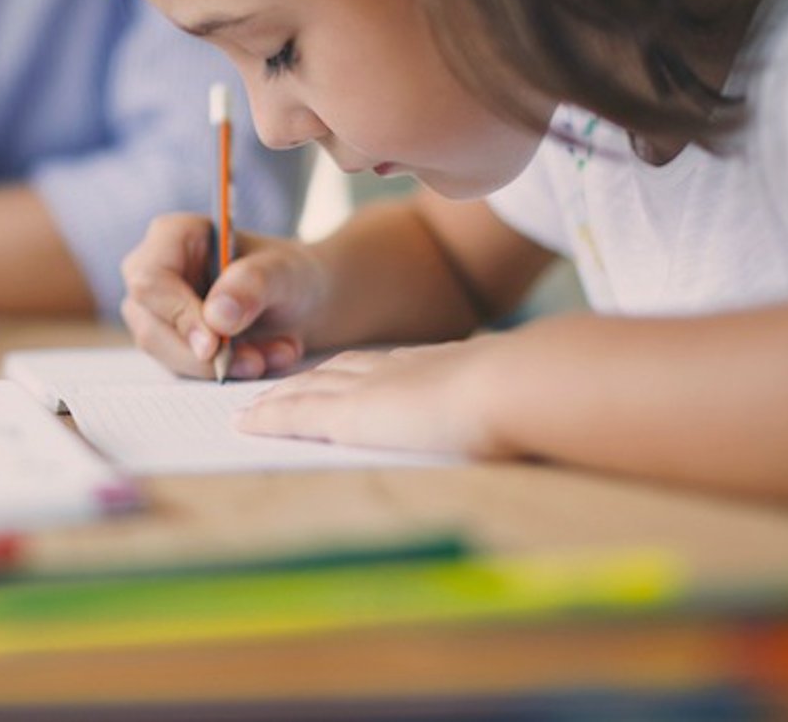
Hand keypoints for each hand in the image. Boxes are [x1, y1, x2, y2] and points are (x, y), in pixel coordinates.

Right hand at [118, 213, 327, 379]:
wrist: (303, 301)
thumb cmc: (289, 273)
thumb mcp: (284, 272)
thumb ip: (252, 285)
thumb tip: (216, 317)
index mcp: (172, 236)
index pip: (150, 281)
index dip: (178, 316)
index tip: (214, 346)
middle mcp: (153, 273)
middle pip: (151, 326)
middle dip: (205, 355)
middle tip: (256, 362)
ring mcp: (158, 311)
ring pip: (167, 355)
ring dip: (222, 366)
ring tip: (276, 354)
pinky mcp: (171, 343)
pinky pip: (186, 370)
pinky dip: (227, 372)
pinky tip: (266, 358)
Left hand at [237, 338, 509, 456]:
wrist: (516, 385)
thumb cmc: (535, 396)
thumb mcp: (523, 395)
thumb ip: (514, 401)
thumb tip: (542, 414)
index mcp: (438, 366)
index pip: (384, 366)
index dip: (355, 373)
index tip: (338, 378)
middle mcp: (396, 370)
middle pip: (337, 371)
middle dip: (305, 380)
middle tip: (278, 388)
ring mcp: (370, 390)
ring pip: (308, 389)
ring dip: (278, 397)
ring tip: (253, 407)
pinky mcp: (350, 415)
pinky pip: (295, 414)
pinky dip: (268, 417)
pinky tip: (245, 422)